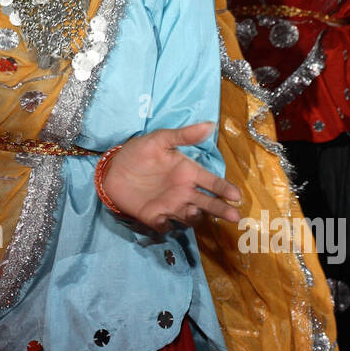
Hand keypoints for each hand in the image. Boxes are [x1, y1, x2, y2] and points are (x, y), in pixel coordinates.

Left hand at [101, 122, 241, 232]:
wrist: (113, 168)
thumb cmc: (139, 152)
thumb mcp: (160, 139)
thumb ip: (184, 135)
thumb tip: (209, 124)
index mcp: (189, 173)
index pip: (212, 183)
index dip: (225, 189)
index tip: (236, 195)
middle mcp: (184, 192)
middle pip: (208, 203)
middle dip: (222, 210)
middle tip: (235, 216)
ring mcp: (170, 206)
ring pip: (190, 217)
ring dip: (195, 217)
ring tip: (196, 211)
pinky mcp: (154, 216)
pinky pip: (164, 225)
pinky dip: (165, 225)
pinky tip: (162, 220)